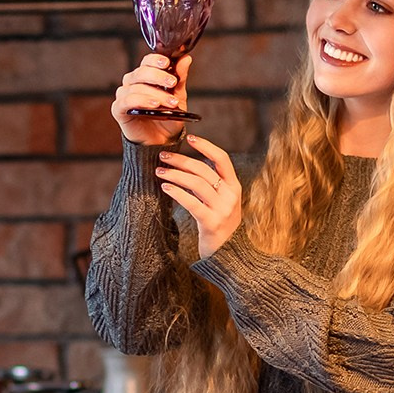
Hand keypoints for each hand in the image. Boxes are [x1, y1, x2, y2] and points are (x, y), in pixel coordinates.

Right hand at [110, 53, 192, 146]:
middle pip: (141, 72)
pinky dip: (141, 101)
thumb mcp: (178, 96)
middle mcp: (132, 83)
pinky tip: (154, 105)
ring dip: (156, 94)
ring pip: (137, 88)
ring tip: (170, 102)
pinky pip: (127, 101)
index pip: (147, 61)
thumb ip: (180, 78)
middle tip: (173, 83)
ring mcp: (124, 96)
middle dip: (158, 76)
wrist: (162, 140)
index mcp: (145, 76)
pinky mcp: (118, 109)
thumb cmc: (167, 116)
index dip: (155, 60)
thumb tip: (185, 59)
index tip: (167, 63)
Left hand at [156, 135, 241, 258]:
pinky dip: (177, 193)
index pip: (222, 159)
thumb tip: (187, 164)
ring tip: (159, 172)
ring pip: (196, 184)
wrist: (228, 255)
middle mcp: (231, 195)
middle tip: (163, 156)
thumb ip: (211, 185)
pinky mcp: (212, 223)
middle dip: (181, 160)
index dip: (206, 146)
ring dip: (175, 175)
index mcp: (234, 186)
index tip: (190, 138)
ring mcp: (223, 209)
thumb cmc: (219, 224)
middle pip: (203, 170)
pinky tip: (165, 188)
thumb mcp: (222, 202)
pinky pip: (192, 203)